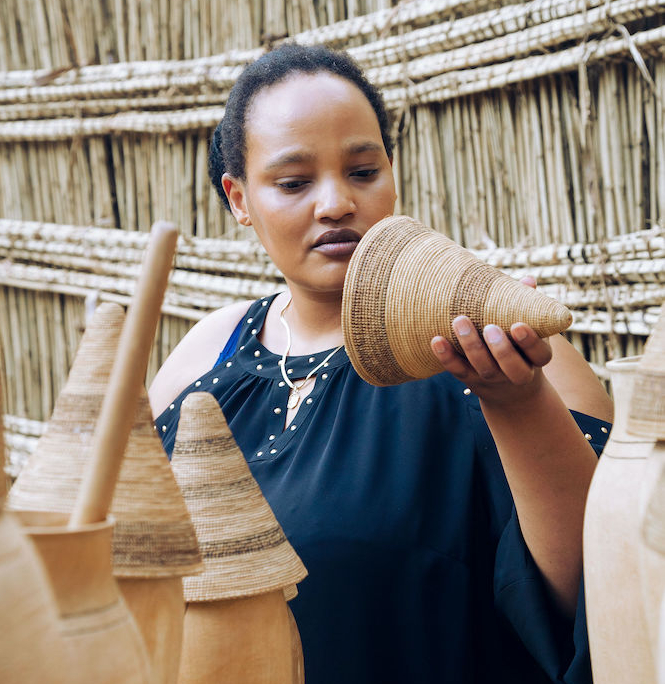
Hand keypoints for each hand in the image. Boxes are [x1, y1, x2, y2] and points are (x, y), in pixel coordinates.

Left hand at [430, 277, 551, 404]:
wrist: (509, 392)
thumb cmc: (520, 349)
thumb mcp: (530, 332)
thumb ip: (529, 308)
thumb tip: (527, 280)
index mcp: (535, 360)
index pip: (540, 355)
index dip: (530, 342)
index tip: (518, 325)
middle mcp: (517, 374)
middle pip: (513, 368)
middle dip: (501, 349)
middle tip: (489, 328)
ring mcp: (492, 378)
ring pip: (483, 368)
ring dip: (471, 346)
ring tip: (460, 321)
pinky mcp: (469, 379)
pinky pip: (457, 370)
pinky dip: (446, 356)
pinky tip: (436, 339)